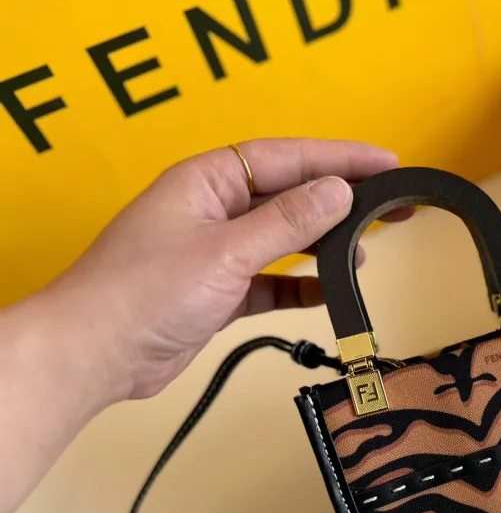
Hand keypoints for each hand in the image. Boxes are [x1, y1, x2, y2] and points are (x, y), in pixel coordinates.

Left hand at [46, 138, 403, 402]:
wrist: (95, 354)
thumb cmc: (143, 292)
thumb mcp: (226, 251)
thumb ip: (287, 223)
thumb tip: (339, 192)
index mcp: (208, 181)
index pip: (288, 158)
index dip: (340, 158)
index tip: (387, 164)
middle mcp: (214, 210)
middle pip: (291, 195)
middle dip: (342, 201)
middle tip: (393, 207)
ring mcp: (217, 252)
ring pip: (284, 240)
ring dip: (325, 245)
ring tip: (368, 250)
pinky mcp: (219, 292)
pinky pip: (273, 282)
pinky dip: (301, 287)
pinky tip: (329, 293)